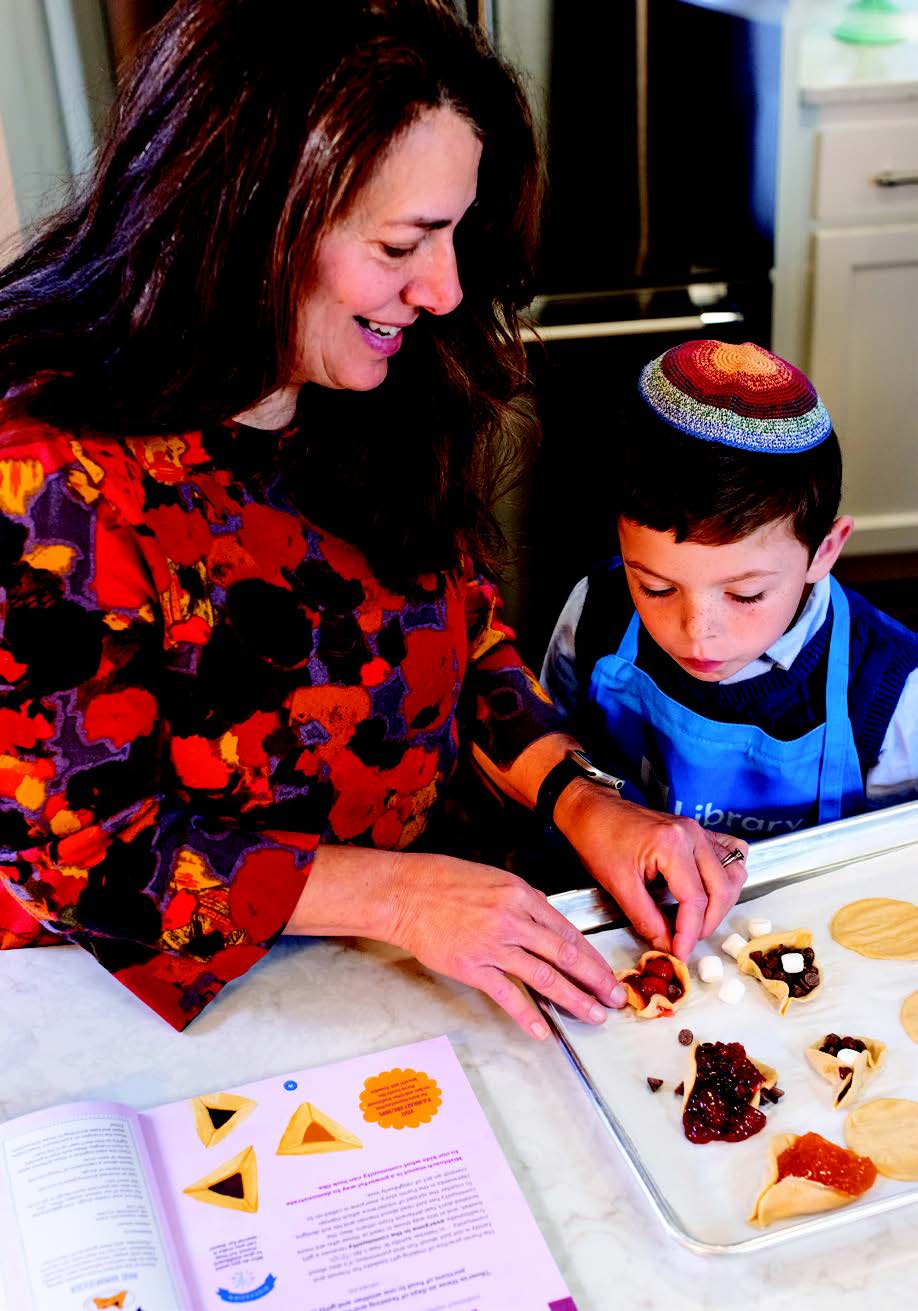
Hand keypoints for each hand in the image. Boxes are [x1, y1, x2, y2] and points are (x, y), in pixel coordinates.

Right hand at [385, 850, 626, 1038]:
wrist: (406, 893)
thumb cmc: (445, 880)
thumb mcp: (494, 878)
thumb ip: (522, 900)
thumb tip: (546, 918)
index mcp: (522, 896)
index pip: (568, 931)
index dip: (592, 956)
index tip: (607, 972)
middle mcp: (514, 920)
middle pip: (565, 955)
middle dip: (595, 980)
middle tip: (615, 998)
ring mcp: (494, 945)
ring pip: (545, 977)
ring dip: (574, 1000)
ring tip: (593, 1016)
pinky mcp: (472, 967)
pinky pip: (506, 995)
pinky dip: (527, 1015)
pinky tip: (543, 1030)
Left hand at [554, 781, 747, 959]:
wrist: (593, 811)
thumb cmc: (599, 840)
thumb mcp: (618, 885)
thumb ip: (646, 919)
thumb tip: (667, 944)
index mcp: (672, 845)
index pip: (695, 899)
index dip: (690, 933)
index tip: (681, 953)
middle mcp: (692, 834)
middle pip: (721, 889)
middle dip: (707, 923)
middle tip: (688, 942)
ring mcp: (698, 831)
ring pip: (733, 872)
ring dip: (722, 903)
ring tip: (699, 922)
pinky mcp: (698, 832)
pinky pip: (731, 853)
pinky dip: (728, 876)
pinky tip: (713, 892)